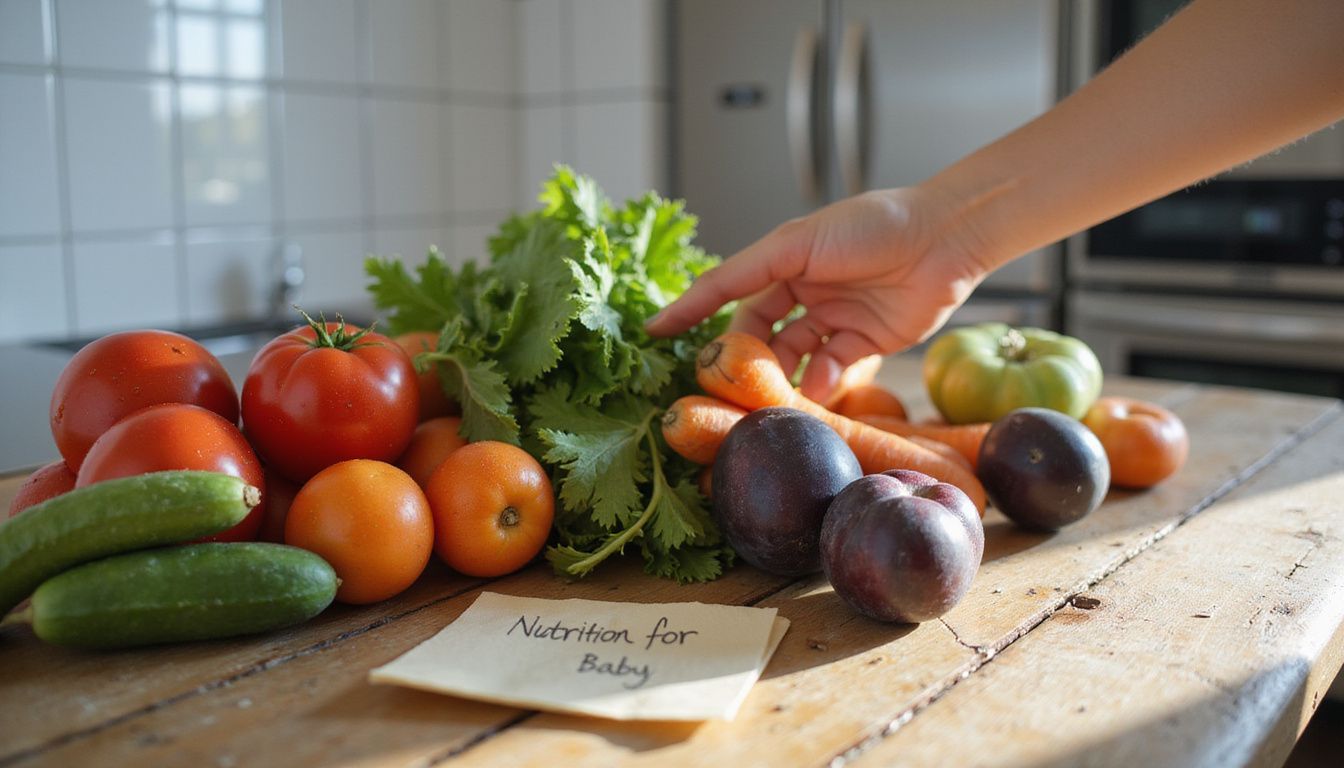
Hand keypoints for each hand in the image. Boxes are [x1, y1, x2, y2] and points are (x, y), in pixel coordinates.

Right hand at [646, 187, 991, 400]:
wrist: (944, 237)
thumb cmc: (870, 225)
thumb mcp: (798, 243)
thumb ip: (749, 275)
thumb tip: (715, 320)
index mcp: (784, 259)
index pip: (726, 290)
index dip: (691, 312)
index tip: (654, 333)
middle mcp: (805, 289)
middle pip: (758, 332)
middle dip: (742, 358)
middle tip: (723, 383)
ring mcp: (835, 317)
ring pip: (792, 357)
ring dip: (781, 377)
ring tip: (768, 396)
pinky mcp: (866, 342)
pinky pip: (831, 369)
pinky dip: (821, 381)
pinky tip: (818, 386)